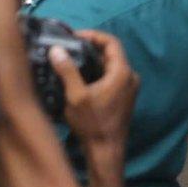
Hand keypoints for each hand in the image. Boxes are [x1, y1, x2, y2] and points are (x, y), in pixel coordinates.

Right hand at [51, 31, 137, 161]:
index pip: (111, 42)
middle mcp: (130, 77)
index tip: (76, 36)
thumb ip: (67, 71)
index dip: (93, 35)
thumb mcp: (76, 96)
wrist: (106, 151)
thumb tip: (56, 50)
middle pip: (112, 53)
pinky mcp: (125, 97)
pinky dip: (99, 73)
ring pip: (111, 66)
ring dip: (94, 61)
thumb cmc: (92, 124)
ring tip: (73, 60)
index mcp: (122, 72)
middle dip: (91, 48)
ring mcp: (129, 88)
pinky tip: (82, 78)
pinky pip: (112, 77)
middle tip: (71, 47)